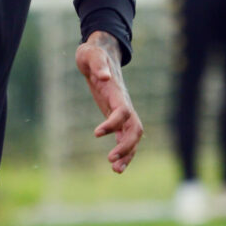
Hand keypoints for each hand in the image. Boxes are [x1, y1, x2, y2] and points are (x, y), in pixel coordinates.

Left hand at [76, 30, 143, 172]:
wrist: (99, 55)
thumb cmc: (93, 55)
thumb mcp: (91, 55)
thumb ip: (97, 64)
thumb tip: (104, 75)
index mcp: (117, 92)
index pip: (123, 112)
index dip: (113, 123)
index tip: (96, 133)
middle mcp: (124, 105)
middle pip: (135, 129)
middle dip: (126, 146)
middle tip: (110, 160)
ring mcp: (122, 112)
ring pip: (132, 138)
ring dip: (127, 155)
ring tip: (116, 170)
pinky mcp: (116, 118)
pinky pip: (124, 139)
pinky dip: (123, 153)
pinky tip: (115, 166)